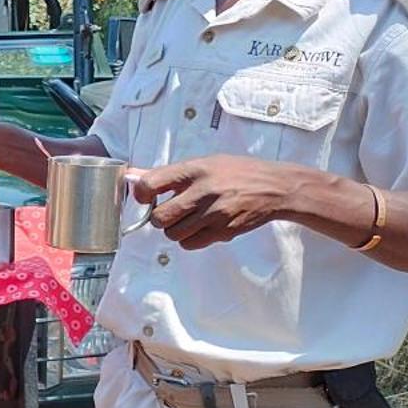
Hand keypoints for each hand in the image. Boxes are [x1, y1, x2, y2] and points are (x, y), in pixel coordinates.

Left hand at [130, 155, 293, 247]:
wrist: (275, 187)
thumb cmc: (237, 172)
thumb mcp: (204, 163)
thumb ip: (169, 174)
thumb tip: (132, 174)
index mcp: (195, 170)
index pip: (151, 184)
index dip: (142, 195)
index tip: (146, 198)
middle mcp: (203, 191)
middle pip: (159, 218)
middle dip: (159, 218)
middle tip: (171, 212)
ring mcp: (214, 214)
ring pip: (173, 234)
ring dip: (175, 230)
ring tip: (188, 219)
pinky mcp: (224, 231)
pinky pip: (190, 244)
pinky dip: (190, 240)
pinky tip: (201, 228)